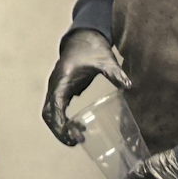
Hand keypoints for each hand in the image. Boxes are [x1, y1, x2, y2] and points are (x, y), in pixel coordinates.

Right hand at [41, 28, 131, 145]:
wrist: (84, 37)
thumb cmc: (93, 48)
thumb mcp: (105, 60)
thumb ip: (115, 73)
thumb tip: (129, 85)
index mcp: (62, 79)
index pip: (54, 106)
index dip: (60, 125)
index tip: (73, 137)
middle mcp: (55, 84)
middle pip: (48, 114)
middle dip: (58, 130)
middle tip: (76, 141)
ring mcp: (55, 87)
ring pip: (50, 112)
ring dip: (60, 127)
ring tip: (79, 137)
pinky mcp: (60, 89)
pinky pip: (56, 108)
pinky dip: (63, 120)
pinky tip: (80, 125)